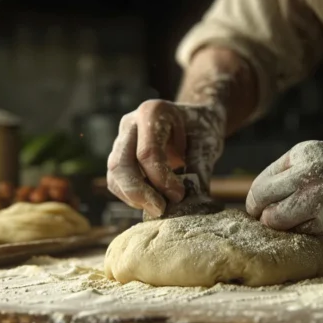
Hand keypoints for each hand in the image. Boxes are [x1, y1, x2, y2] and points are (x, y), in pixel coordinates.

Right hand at [107, 99, 225, 216]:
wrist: (194, 121)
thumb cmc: (201, 130)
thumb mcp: (207, 146)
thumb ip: (198, 172)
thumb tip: (190, 203)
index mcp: (153, 112)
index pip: (148, 152)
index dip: (161, 179)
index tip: (179, 196)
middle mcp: (131, 123)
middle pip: (121, 163)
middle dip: (139, 192)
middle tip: (160, 210)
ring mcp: (121, 139)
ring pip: (114, 174)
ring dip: (133, 197)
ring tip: (158, 208)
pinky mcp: (119, 155)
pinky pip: (116, 180)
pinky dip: (130, 196)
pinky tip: (150, 201)